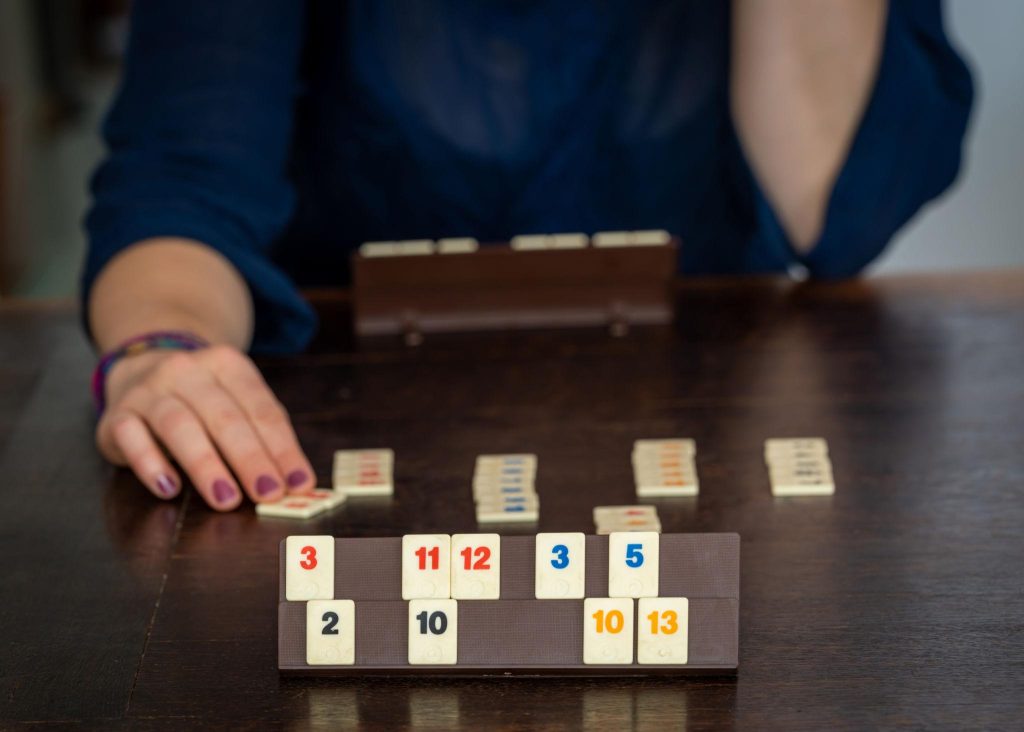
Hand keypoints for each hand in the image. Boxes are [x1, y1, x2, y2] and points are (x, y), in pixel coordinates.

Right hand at [96, 344, 315, 509]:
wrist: (142, 366)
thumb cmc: (203, 398)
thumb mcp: (237, 402)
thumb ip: (262, 436)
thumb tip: (294, 481)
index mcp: (228, 365)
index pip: (261, 409)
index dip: (282, 448)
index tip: (298, 482)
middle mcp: (187, 371)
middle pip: (224, 417)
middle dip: (250, 459)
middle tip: (268, 494)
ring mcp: (149, 390)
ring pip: (179, 425)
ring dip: (206, 465)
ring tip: (227, 499)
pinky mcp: (117, 415)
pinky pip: (131, 437)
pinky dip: (150, 464)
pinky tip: (169, 489)